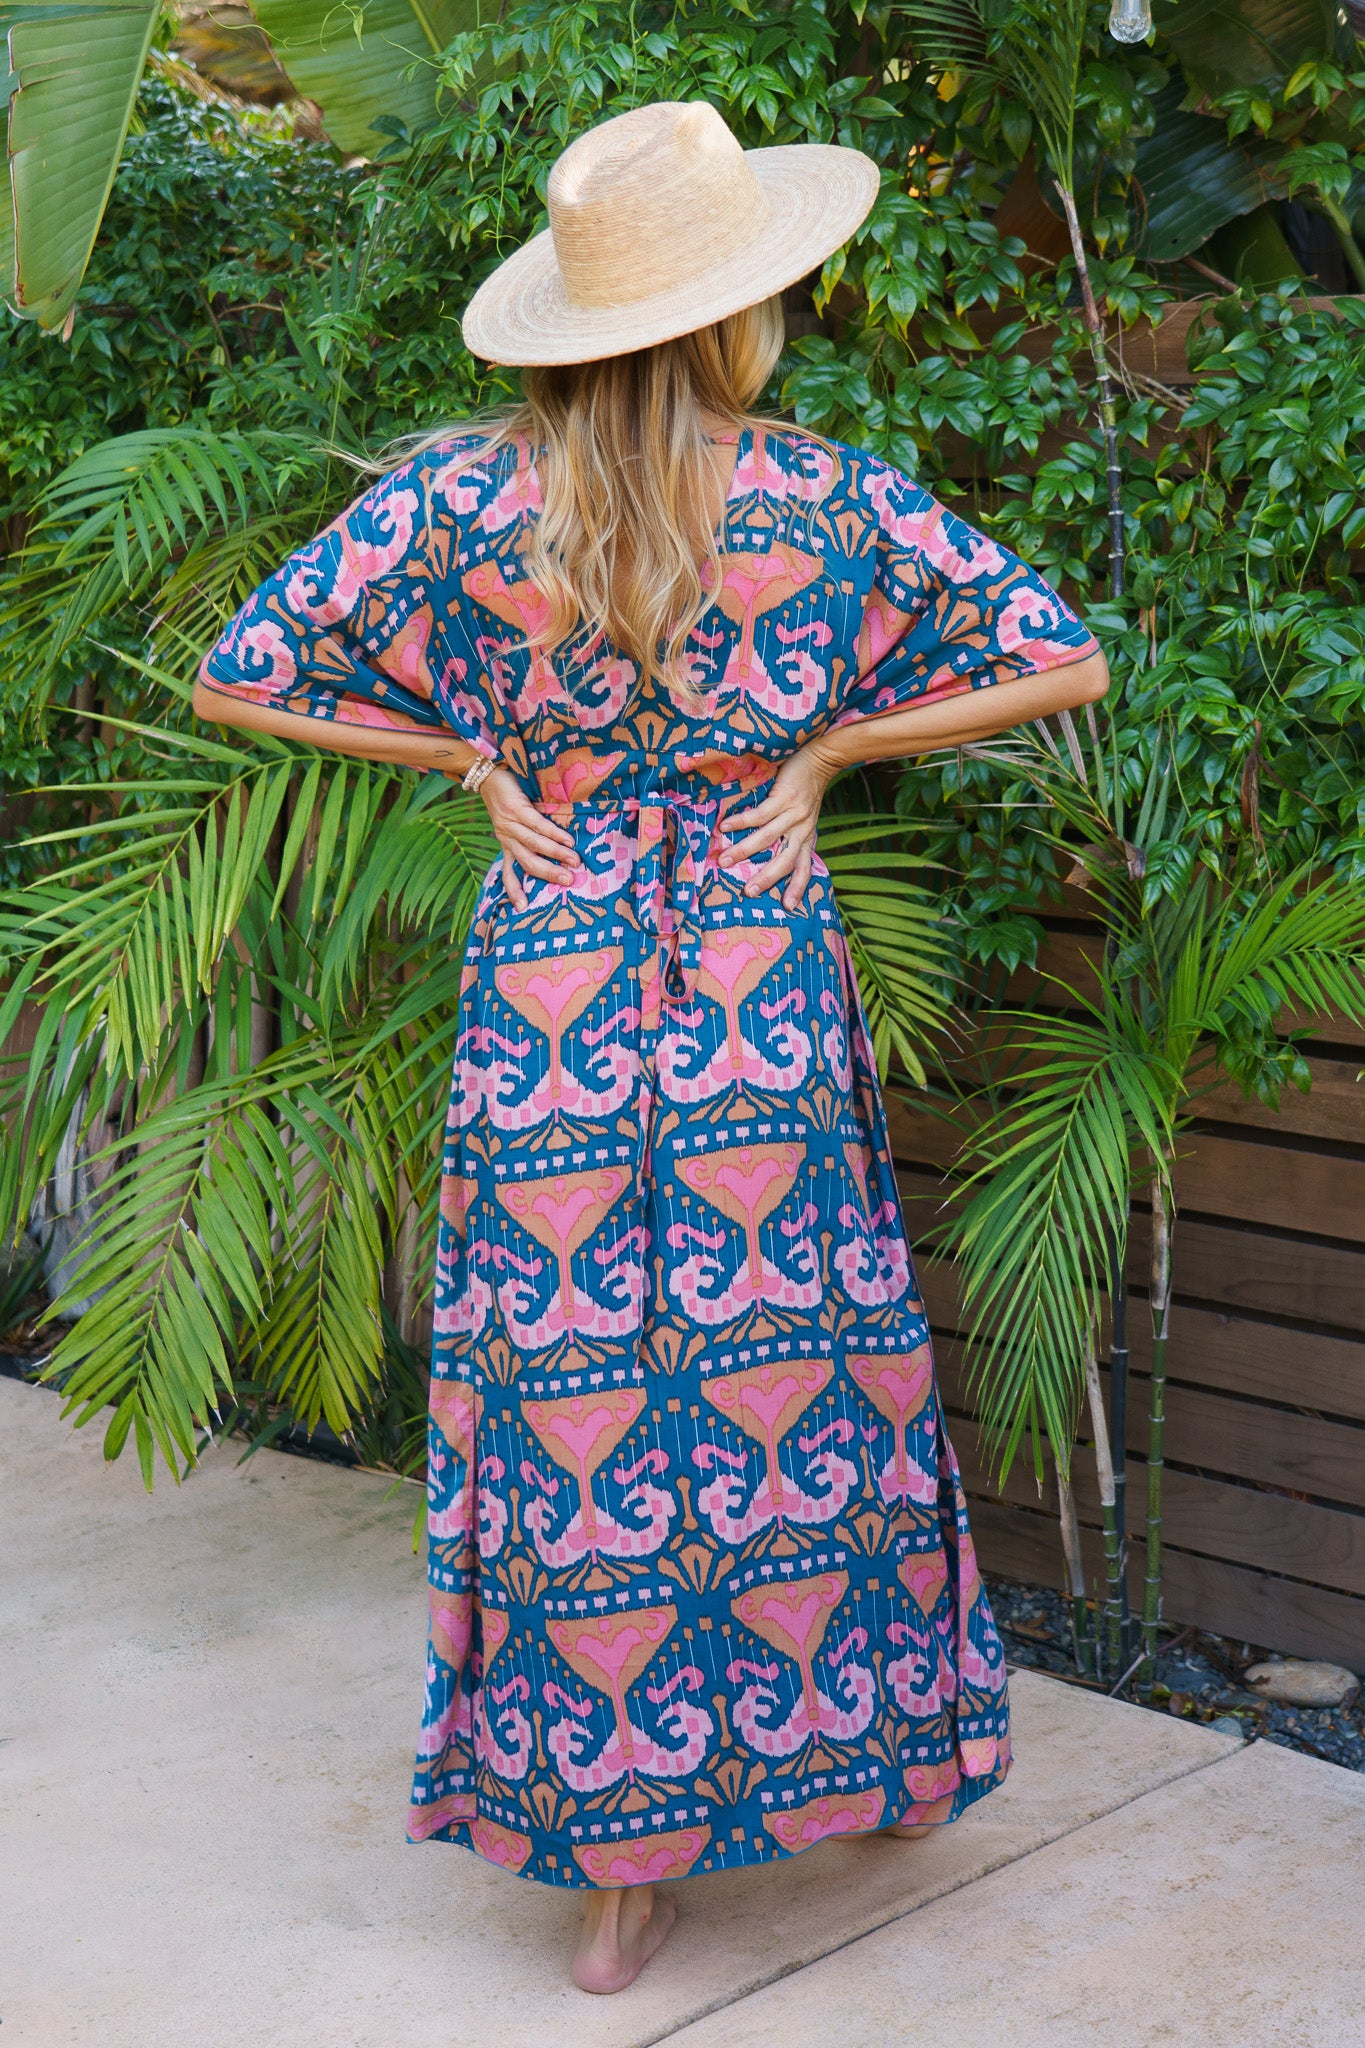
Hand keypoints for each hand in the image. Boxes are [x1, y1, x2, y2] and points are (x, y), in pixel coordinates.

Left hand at [475, 766, 576, 911]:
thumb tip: (559, 849)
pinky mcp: (515, 808)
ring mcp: (509, 823)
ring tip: (574, 861)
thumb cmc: (506, 797)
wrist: (486, 770)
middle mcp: (506, 837)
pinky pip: (537, 824)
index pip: (508, 872)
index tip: (522, 908)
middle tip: (568, 882)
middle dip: (548, 874)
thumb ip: (528, 835)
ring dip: (555, 854)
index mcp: (505, 844)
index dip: (514, 891)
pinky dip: (553, 833)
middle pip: (526, 862)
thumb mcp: (512, 821)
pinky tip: (567, 839)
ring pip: (534, 844)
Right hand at [716, 741, 837, 911]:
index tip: (789, 908)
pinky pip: (760, 814)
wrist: (820, 759)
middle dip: (766, 877)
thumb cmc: (807, 790)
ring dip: (744, 850)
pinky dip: (741, 822)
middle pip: (785, 860)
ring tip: (723, 860)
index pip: (804, 868)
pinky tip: (724, 827)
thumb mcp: (805, 818)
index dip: (797, 888)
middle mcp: (802, 829)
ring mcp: (794, 814)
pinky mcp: (785, 797)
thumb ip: (792, 834)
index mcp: (807, 837)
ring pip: (767, 838)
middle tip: (748, 891)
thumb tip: (768, 852)